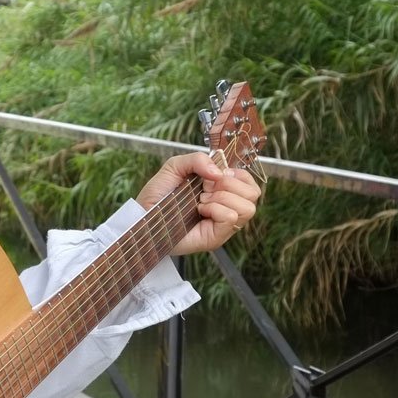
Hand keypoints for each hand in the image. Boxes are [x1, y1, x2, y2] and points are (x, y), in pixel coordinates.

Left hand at [136, 152, 261, 255]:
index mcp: (223, 192)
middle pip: (254, 194)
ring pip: (247, 207)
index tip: (214, 176)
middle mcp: (227, 208)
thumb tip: (219, 171)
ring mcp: (223, 225)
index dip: (236, 174)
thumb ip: (197, 159)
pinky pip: (231, 218)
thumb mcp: (176, 166)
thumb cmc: (158, 194)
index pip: (250, 182)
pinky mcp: (216, 237)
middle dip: (229, 184)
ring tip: (201, 201)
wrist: (142, 216)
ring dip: (223, 198)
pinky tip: (200, 210)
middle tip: (205, 189)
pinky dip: (216, 209)